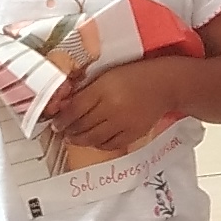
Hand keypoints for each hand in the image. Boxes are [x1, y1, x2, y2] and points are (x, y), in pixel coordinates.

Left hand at [45, 52, 186, 158]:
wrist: (165, 85)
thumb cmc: (135, 76)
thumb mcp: (108, 76)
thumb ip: (88, 89)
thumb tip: (67, 106)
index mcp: (104, 89)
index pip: (75, 108)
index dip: (62, 118)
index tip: (55, 123)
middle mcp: (112, 107)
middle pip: (82, 125)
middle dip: (68, 130)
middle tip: (62, 131)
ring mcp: (123, 123)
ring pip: (93, 138)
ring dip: (80, 140)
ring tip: (74, 138)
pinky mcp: (133, 133)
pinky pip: (110, 144)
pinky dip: (98, 144)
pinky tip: (94, 140)